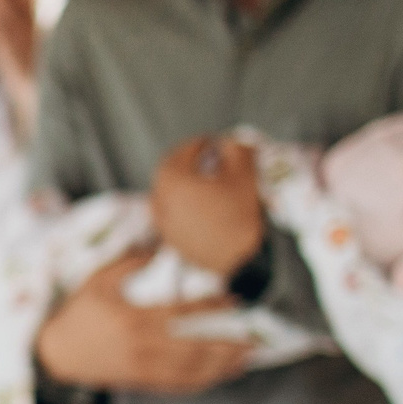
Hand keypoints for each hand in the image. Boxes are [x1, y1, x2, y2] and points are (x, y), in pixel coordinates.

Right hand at [35, 251, 251, 394]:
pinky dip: (204, 381)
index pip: (182, 314)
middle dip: (227, 343)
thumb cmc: (78, 312)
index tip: (234, 302)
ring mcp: (142, 368)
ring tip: (247, 356)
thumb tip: (160, 248)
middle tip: (255, 336)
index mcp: (132, 319)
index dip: (211, 309)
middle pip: (194, 347)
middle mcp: (141, 347)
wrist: (55, 352)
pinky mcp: (141, 381)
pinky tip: (221, 374)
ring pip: (191, 370)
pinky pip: (178, 385)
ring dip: (222, 365)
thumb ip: (128, 263)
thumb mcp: (97, 280)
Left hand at [149, 134, 265, 274]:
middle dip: (189, 162)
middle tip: (209, 159)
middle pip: (171, 171)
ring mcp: (161, 221)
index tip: (215, 142)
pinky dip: (183, 203)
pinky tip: (202, 205)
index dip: (202, 143)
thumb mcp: (243, 172)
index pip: (185, 151)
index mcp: (171, 178)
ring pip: (169, 192)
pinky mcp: (169, 238)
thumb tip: (228, 142)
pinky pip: (171, 212)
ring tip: (207, 182)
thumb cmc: (240, 213)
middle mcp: (159, 199)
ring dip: (185, 183)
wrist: (240, 261)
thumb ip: (235, 148)